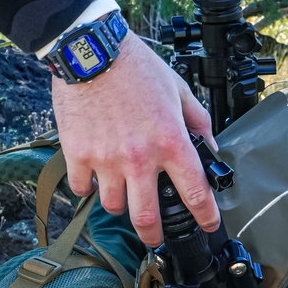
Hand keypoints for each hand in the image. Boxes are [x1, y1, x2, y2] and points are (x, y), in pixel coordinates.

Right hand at [52, 35, 219, 246]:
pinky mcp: (78, 155)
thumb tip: (209, 145)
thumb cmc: (135, 66)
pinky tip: (94, 180)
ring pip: (113, 207)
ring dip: (120, 205)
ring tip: (122, 195)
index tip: (209, 224)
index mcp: (170, 141)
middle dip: (154, 235)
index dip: (206, 215)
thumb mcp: (178, 88)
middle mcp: (139, 158)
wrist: (91, 49)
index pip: (195, 191)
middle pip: (147, 217)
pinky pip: (82, 189)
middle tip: (155, 238)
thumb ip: (197, 120)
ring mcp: (106, 160)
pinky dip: (89, 189)